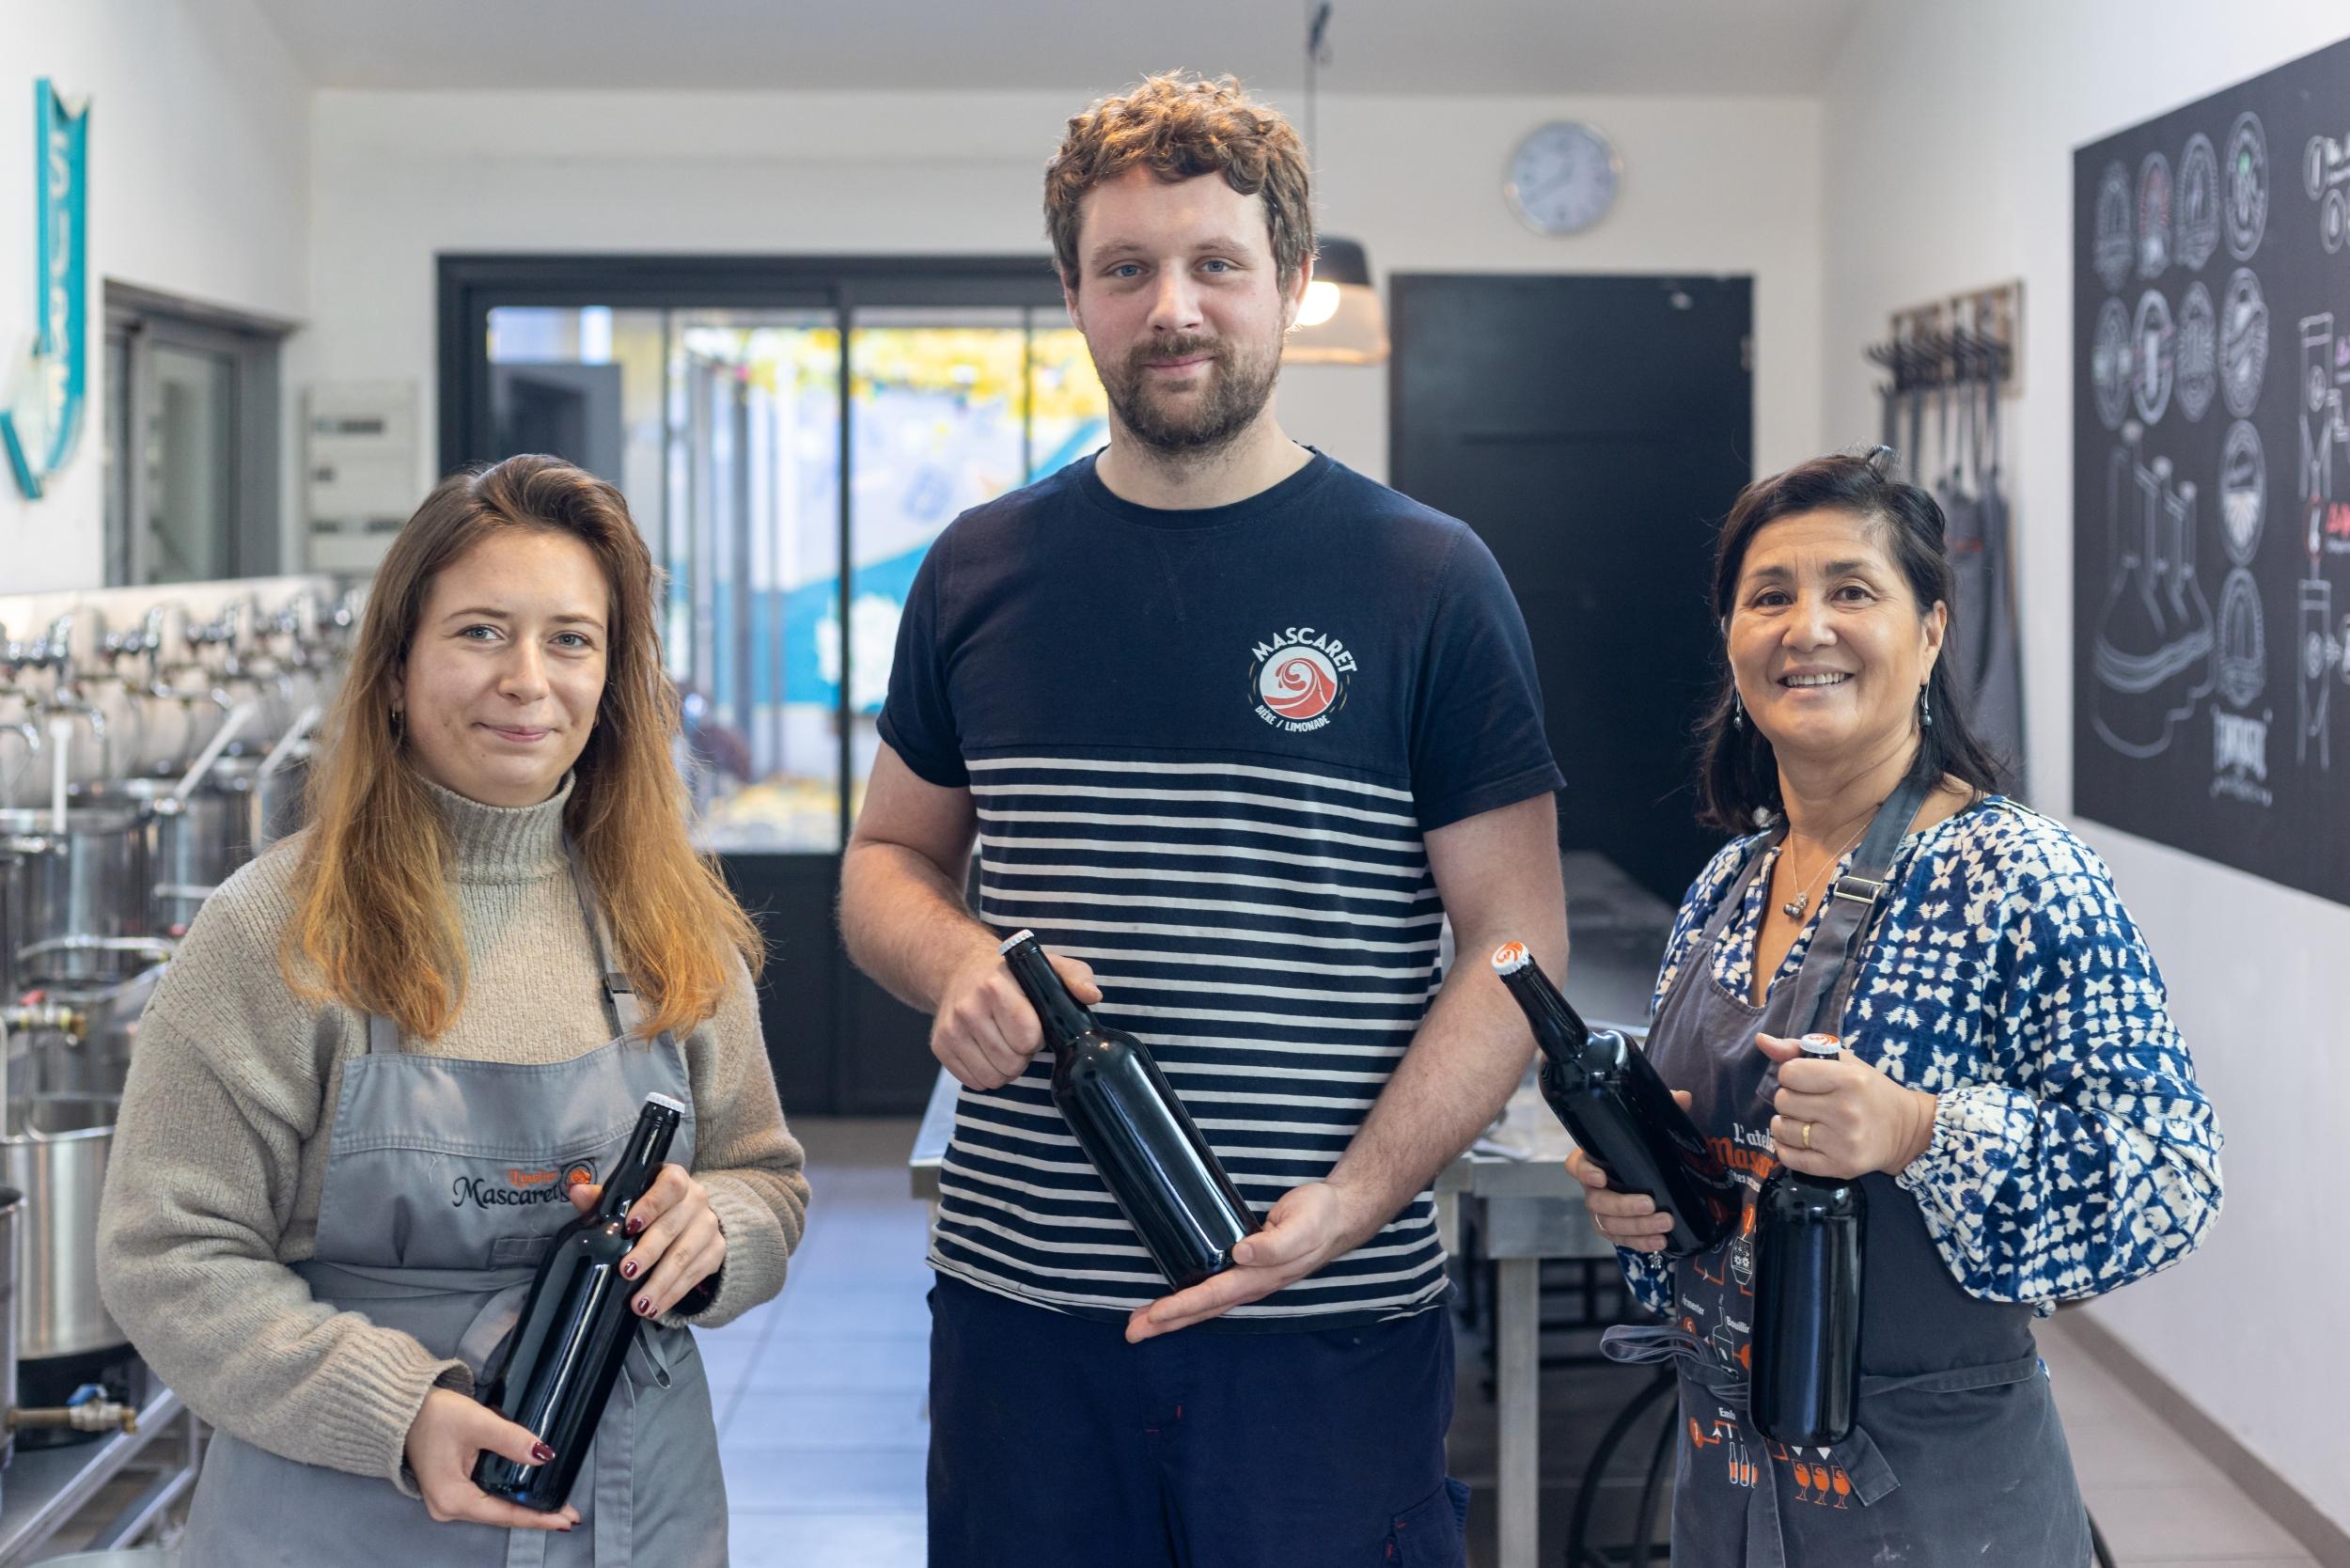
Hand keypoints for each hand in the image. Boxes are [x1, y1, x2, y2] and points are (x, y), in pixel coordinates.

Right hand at [403, 1388, 578, 1531]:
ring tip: (556, 1504)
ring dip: (523, 1507)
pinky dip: (508, 1497)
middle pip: (501, 1516)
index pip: (505, 1514)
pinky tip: (528, 1494)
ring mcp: (447, 1500)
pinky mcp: (450, 1489)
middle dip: (535, 1514)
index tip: (567, 1519)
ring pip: (494, 1508)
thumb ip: (511, 1439)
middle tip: (569, 1513)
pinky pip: (485, 1499)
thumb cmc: (434, 1415)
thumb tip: (544, 1456)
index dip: (538, 1517)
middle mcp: (448, 1507)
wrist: (404, 1407)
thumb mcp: (477, 1423)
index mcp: (453, 1498)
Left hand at [567, 1163, 725, 1317]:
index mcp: (675, 1178)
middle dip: (649, 1252)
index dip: (651, 1205)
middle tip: (626, 1272)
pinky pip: (695, 1274)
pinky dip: (674, 1294)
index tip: (630, 1226)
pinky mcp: (717, 1250)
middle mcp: (697, 1198)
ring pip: (685, 1255)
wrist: (691, 1220)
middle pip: (673, 1226)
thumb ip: (604, 1197)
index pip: (670, 1186)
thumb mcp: (629, 1199)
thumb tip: (577, 1191)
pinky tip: (656, 1307)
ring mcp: (709, 1225)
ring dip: (661, 1282)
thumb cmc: (650, 1208)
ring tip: (640, 1303)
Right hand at [929, 946, 1099, 1089]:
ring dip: (1006, 1068)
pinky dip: (987, 1074)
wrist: (960, 971)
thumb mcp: (1049, 965)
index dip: (1036, 1037)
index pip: (1025, 1037)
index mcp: (995, 987)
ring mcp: (951, 1030)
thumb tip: (1092, 996)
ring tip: (1006, 1044)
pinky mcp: (940, 1047)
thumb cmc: (1012, 974)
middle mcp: (968, 1008)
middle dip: (1022, 1055)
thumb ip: (1076, 977)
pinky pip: (974, 1082)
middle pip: (1011, 1062)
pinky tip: (989, 1051)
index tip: (1034, 1025)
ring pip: (993, 1077)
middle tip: (1020, 1037)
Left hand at [1124, 1182, 1367, 1341]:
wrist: (1340, 1215)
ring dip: (1174, 1316)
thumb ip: (1274, 1243)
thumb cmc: (1319, 1217)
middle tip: (1131, 1333)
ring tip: (1143, 1324)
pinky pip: (1213, 1291)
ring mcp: (1249, 1279)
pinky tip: (1176, 1302)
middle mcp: (1251, 1284)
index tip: (1153, 1315)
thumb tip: (1240, 1253)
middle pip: (1202, 1310)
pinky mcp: (1248, 1268)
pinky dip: (1190, 1301)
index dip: (1181, 1307)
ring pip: (1205, 1304)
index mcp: (1259, 1277)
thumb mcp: (1301, 1224)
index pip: (1212, 1296)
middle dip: (1166, 1322)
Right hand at [1566, 1089, 1694, 1252]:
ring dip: (1637, 1227)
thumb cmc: (1643, 1144)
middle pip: (1596, 1201)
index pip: (1575, 1166)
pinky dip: (1641, 1243)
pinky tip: (1661, 1243)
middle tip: (1651, 1204)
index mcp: (1593, 1159)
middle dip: (1623, 1206)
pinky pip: (1622, 1240)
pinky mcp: (1616, 1230)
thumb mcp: (1652, 1125)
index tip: (1601, 1176)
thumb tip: (1681, 1097)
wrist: (1650, 1170)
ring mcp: (1603, 1211)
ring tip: (1666, 1225)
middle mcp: (1593, 1187)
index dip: (1583, 1173)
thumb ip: (1664, 1109)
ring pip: (1609, 1224)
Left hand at [1755, 1033, 1937, 1178]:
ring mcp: (1842, 1143)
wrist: (1906, 1130)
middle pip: (1783, 1102)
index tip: (1806, 1080)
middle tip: (1810, 1102)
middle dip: (1790, 1099)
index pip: (1789, 1073)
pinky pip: (1789, 1158)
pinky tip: (1802, 1140)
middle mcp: (1846, 1112)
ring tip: (1806, 1121)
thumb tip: (1761, 1040)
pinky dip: (1787, 1148)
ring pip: (1781, 1130)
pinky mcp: (1839, 1167)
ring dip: (1786, 1124)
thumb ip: (1798, 1049)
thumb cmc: (1869, 1090)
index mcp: (1849, 1080)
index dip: (1792, 1075)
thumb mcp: (1843, 1062)